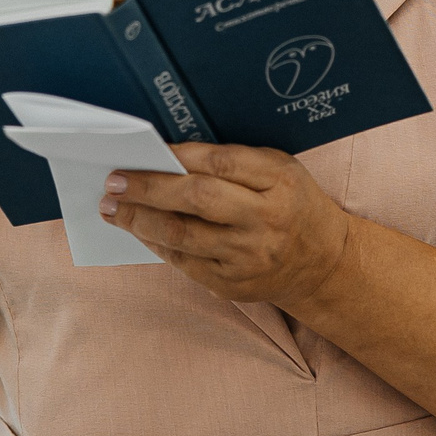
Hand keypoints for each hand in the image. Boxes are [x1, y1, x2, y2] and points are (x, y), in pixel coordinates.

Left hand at [100, 143, 354, 305]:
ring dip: (139, 220)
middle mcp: (266, 220)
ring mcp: (249, 256)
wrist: (322, 263)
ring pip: (183, 235)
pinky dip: (155, 244)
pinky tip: (138, 230)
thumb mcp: (278, 171)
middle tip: (114, 181)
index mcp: (280, 182)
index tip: (146, 150)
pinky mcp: (233, 284)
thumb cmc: (292, 204)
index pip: (222, 163)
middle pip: (197, 199)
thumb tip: (169, 158)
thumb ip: (234, 162)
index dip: (178, 156)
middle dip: (148, 188)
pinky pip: (184, 263)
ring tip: (113, 209)